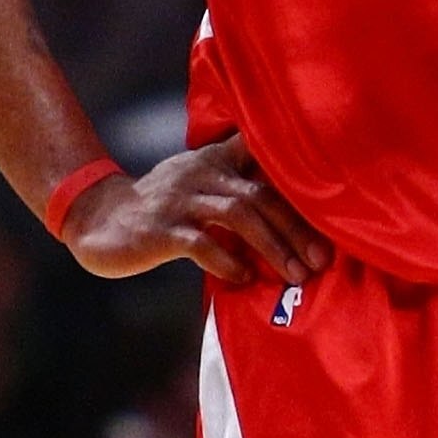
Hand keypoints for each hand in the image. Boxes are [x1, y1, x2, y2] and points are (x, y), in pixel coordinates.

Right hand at [61, 133, 330, 290]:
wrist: (99, 220)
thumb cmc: (163, 210)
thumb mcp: (201, 186)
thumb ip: (240, 187)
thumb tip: (294, 211)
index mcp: (215, 160)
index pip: (264, 157)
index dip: (299, 173)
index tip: (338, 199)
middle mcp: (201, 173)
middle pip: (260, 194)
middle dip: (296, 228)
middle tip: (323, 258)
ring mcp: (180, 200)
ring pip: (238, 215)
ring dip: (273, 246)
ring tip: (297, 274)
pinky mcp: (161, 229)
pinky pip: (202, 243)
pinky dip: (228, 262)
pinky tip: (245, 279)